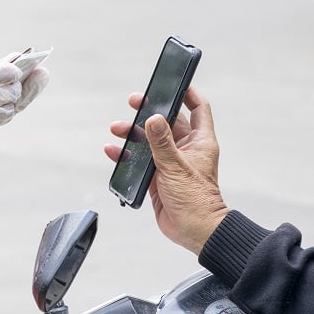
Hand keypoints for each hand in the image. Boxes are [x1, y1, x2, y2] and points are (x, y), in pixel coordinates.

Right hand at [104, 87, 228, 254]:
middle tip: (134, 102)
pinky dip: (126, 154)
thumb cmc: (197, 201)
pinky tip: (114, 150)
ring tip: (117, 129)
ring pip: (149, 139)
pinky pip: (140, 160)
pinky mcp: (157, 176)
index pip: (198, 108)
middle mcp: (185, 149)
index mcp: (199, 142)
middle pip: (166, 121)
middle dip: (150, 111)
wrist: (193, 231)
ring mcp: (170, 162)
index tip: (175, 82)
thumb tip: (153, 119)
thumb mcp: (177, 167)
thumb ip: (162, 142)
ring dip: (133, 133)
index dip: (188, 93)